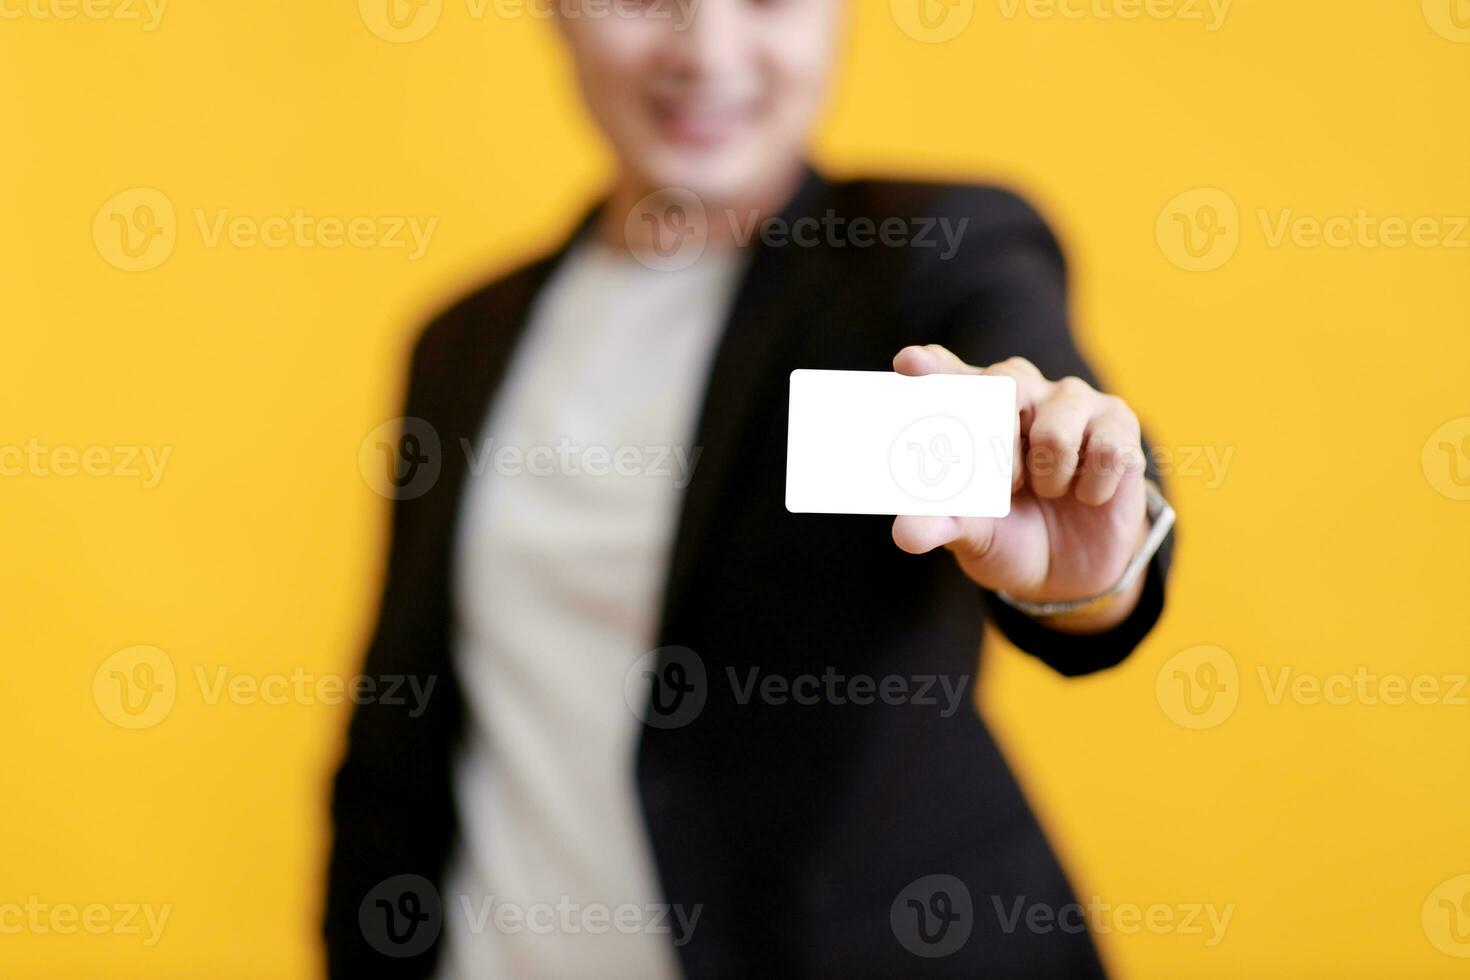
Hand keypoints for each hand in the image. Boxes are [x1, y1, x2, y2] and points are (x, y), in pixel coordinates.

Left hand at [891, 344, 1148, 633]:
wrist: (1069, 569)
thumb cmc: (1008, 534)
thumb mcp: (971, 535)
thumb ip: (940, 524)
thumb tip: (905, 534)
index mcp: (973, 409)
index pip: (948, 376)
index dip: (933, 369)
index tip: (909, 364)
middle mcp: (1018, 389)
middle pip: (1001, 390)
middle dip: (997, 451)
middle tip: (1007, 485)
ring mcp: (1070, 399)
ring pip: (1053, 434)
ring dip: (1049, 479)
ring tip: (1048, 489)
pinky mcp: (1116, 419)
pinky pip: (1104, 451)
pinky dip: (1090, 489)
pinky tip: (1085, 493)